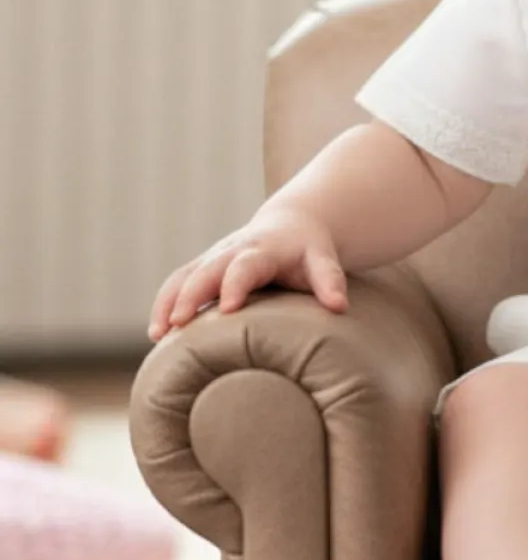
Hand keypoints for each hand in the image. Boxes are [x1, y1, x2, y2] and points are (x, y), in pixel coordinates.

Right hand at [148, 207, 348, 340]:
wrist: (291, 225)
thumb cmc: (309, 250)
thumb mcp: (324, 260)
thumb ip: (330, 280)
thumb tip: (339, 306)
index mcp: (261, 250)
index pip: (244, 267)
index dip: (234, 285)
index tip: (226, 310)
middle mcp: (231, 251)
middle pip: (205, 271)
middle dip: (189, 296)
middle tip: (178, 325)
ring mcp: (213, 258)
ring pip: (183, 276)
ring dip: (167, 303)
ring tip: (158, 335)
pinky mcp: (202, 267)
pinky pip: (176, 282)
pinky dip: (163, 304)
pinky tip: (157, 334)